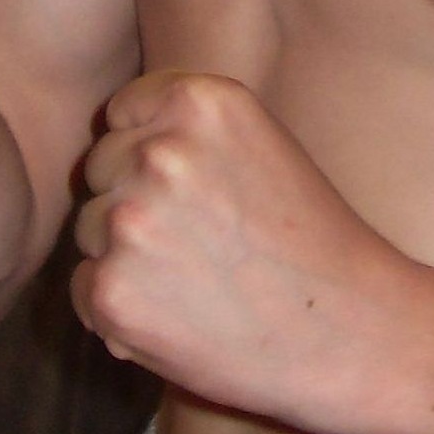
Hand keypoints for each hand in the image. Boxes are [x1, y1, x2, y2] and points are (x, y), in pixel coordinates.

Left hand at [71, 71, 410, 433]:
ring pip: (90, 229)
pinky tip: (180, 316)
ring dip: (124, 256)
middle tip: (201, 243)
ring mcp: (131, 221)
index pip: (124, 111)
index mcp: (202, 101)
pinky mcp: (112, 291)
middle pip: (101, 168)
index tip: (193, 189)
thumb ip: (189, 132)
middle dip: (135, 202)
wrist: (348, 332)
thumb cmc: (312, 242)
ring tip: (198, 281)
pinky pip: (85, 287)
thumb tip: (109, 142)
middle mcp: (160, 151)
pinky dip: (119, 307)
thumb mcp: (262, 145)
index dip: (151, 151)